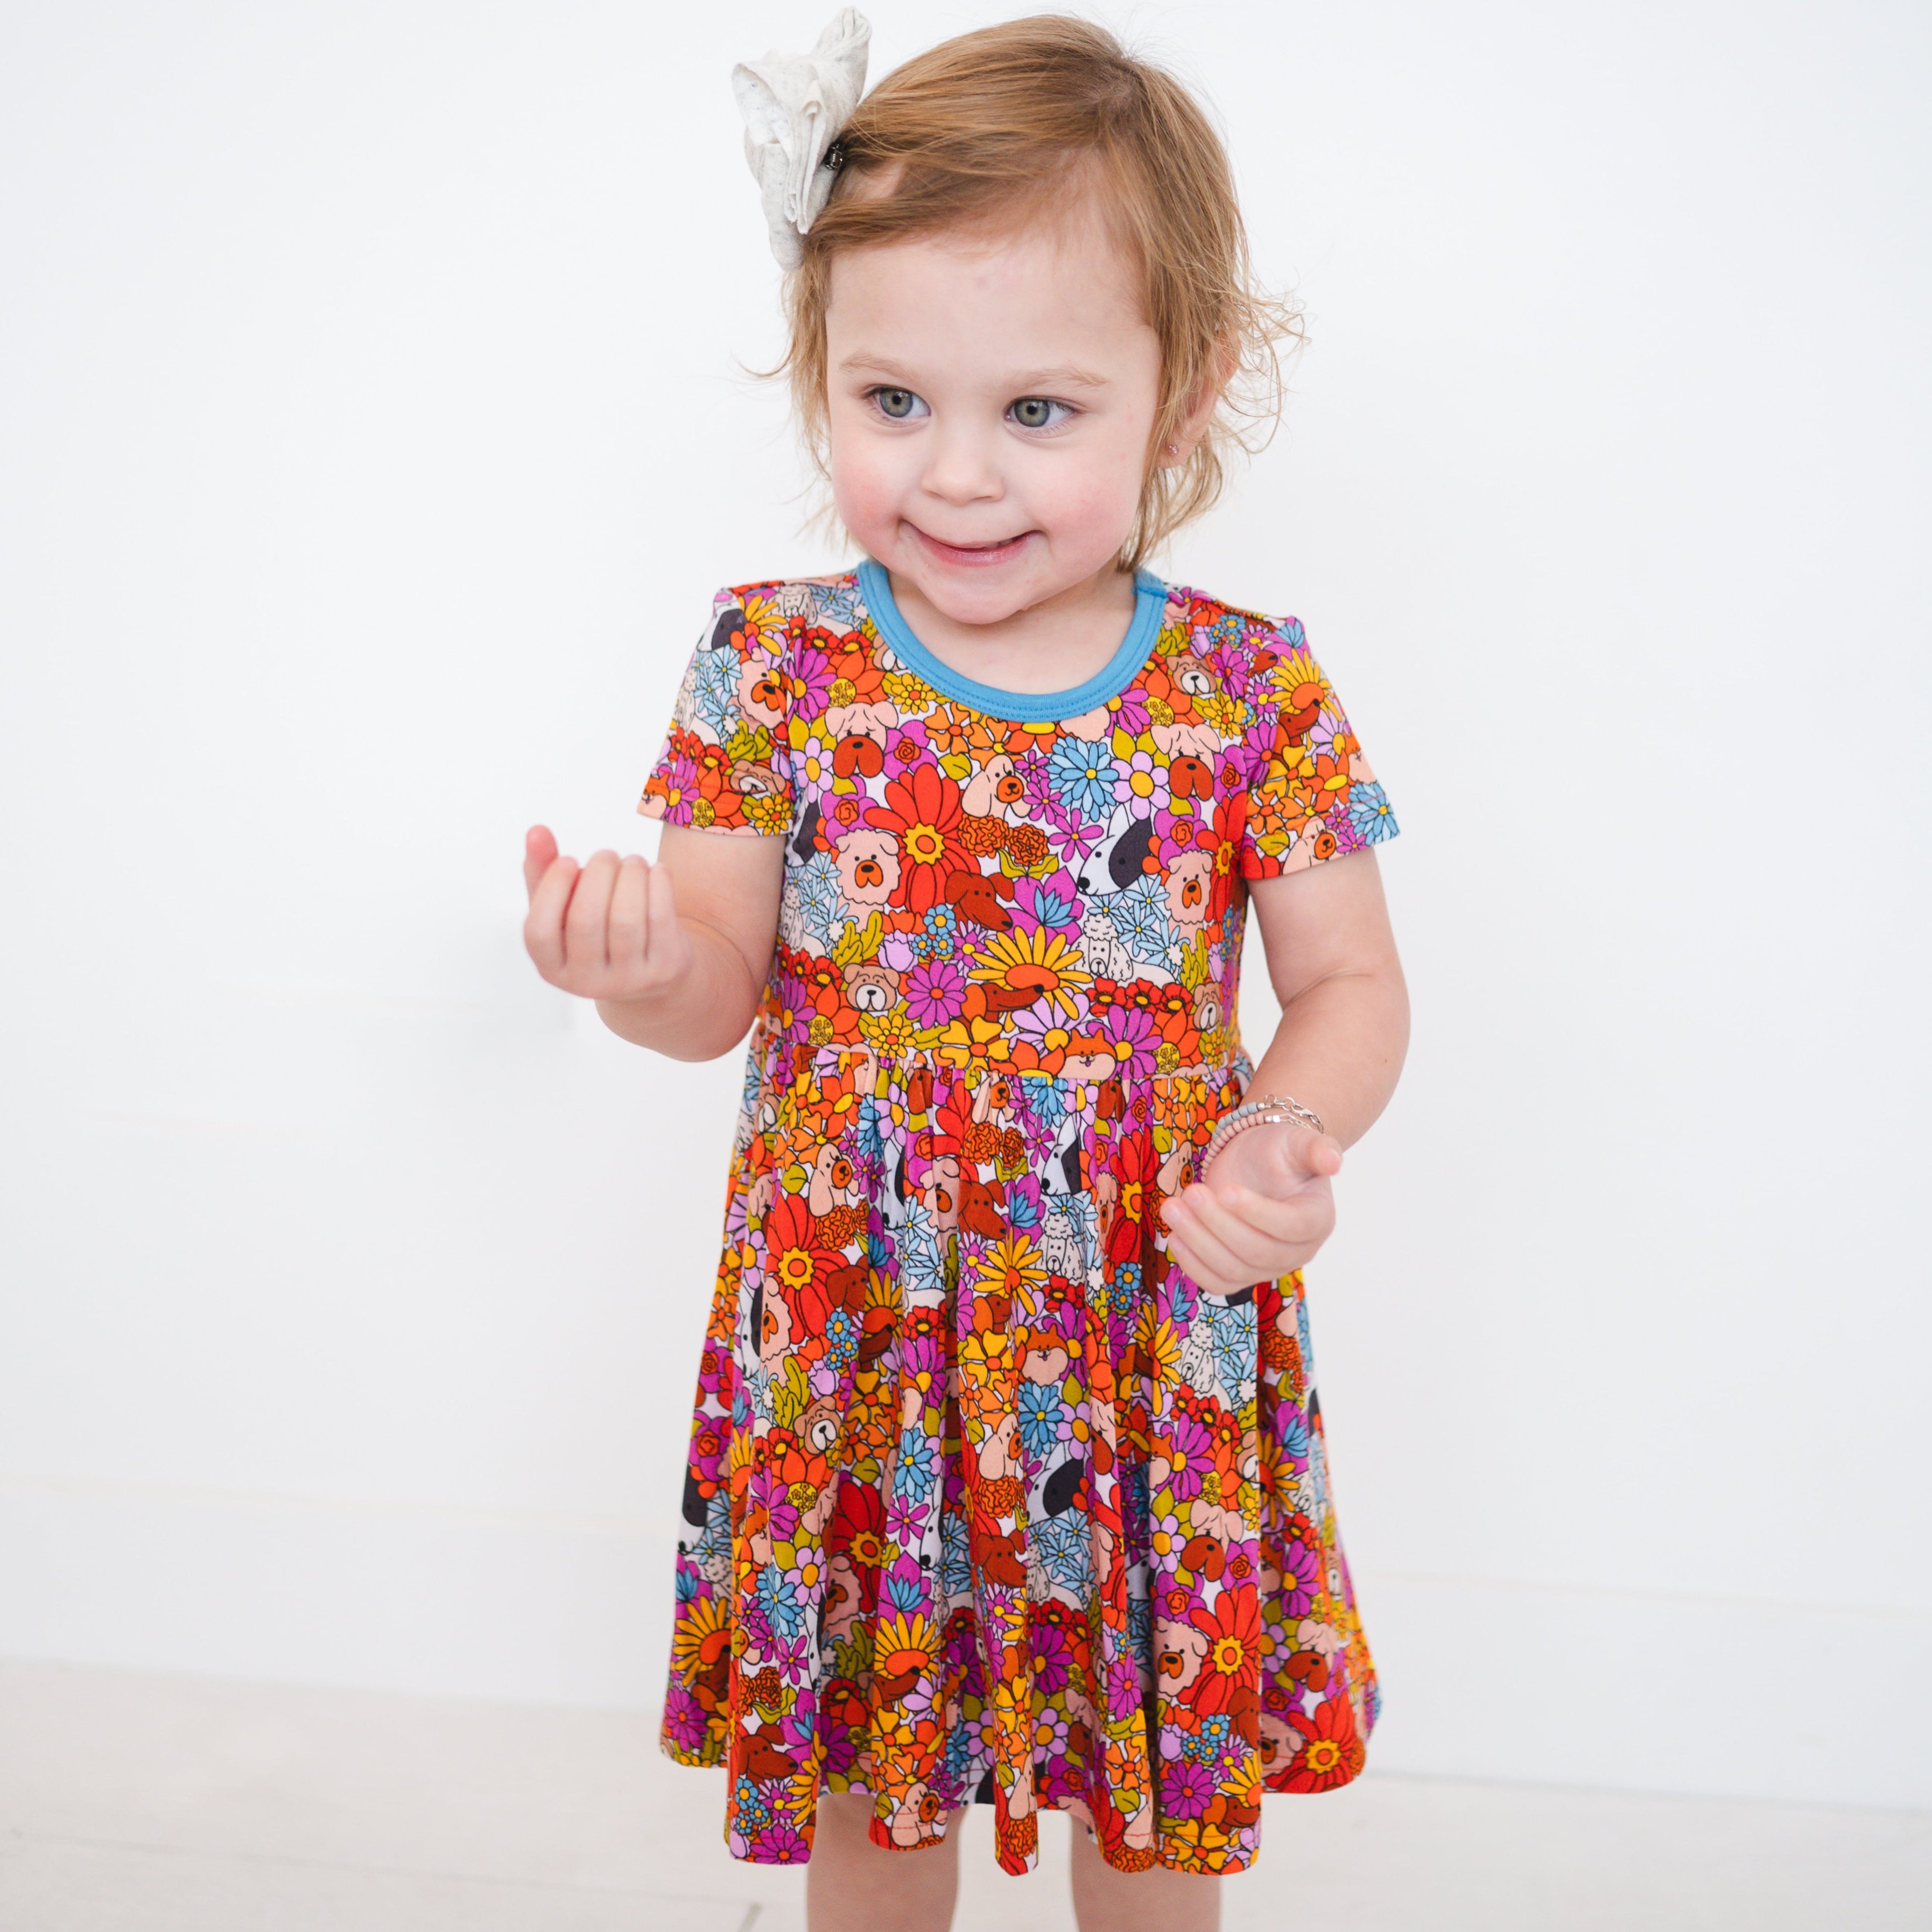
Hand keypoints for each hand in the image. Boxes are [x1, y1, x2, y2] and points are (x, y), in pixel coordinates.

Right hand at [521, 824, 693, 1003]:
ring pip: (626, 919)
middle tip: (606, 854)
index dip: (552, 890)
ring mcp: (628, 981)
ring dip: (630, 876)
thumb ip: (544, 871)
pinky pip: (660, 919)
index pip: (539, 931)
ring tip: (632, 861)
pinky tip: (657, 870)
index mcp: (552, 969)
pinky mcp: (664, 969)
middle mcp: (587, 982)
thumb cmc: (597, 930)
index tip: (568, 859)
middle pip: (585, 921)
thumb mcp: (565, 907)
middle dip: (598, 874)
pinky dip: (659, 884)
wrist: (652, 973)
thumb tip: (536, 831)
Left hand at [1161, 1121, 1342, 1296]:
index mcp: (1317, 1219)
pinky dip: (1193, 1265)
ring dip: (1198, 1242)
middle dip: (1218, 1224)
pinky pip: (1217, 1283)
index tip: (1225, 1189)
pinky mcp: (1240, 1272)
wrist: (1256, 1162)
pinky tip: (1174, 1237)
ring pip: (1233, 1270)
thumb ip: (1316, 1148)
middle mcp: (1298, 1251)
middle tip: (1191, 1192)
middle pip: (1257, 1252)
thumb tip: (1333, 1160)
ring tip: (1172, 1208)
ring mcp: (1268, 1267)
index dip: (1257, 1213)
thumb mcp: (1297, 1140)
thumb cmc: (1278, 1150)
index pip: (1291, 1226)